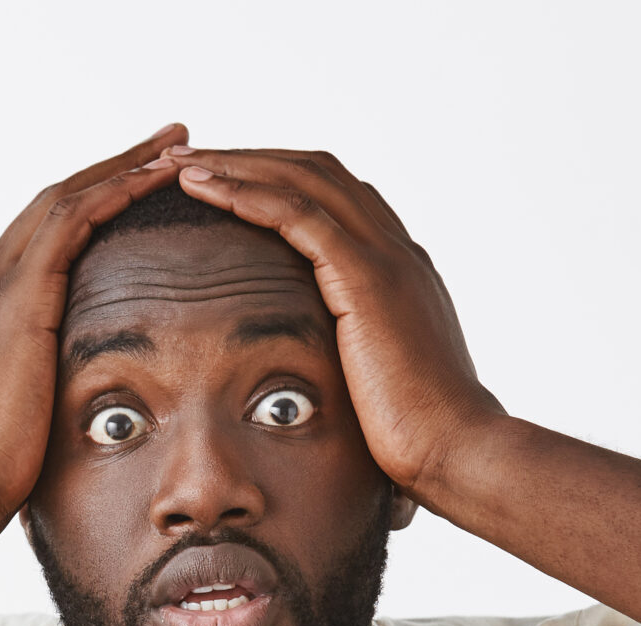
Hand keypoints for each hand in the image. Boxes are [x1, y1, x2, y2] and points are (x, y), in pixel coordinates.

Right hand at [0, 124, 189, 539]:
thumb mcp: (20, 428)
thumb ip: (45, 404)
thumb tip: (78, 424)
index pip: (42, 241)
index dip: (92, 208)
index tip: (139, 190)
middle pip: (54, 203)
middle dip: (113, 169)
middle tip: (169, 143)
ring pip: (65, 199)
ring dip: (124, 168)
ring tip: (177, 146)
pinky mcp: (17, 300)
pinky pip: (72, 223)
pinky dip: (115, 194)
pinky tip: (158, 180)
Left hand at [165, 148, 503, 501]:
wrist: (458, 452)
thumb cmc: (421, 439)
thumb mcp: (383, 386)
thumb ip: (360, 363)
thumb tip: (333, 386)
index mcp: (400, 271)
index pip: (337, 198)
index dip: (279, 181)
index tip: (227, 185)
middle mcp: (397, 251)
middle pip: (317, 172)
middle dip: (250, 159)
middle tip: (191, 159)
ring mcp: (385, 258)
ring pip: (303, 180)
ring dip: (237, 165)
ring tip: (182, 163)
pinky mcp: (366, 277)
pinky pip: (298, 214)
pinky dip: (247, 193)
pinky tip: (205, 189)